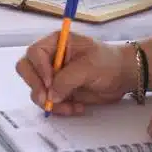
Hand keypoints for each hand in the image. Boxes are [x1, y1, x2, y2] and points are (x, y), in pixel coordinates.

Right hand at [15, 32, 132, 114]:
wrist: (123, 77)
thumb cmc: (108, 63)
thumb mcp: (89, 66)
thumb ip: (67, 79)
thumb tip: (50, 95)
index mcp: (56, 42)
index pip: (34, 53)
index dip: (38, 68)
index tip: (50, 83)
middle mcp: (50, 58)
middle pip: (27, 70)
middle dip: (36, 87)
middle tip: (47, 100)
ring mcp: (53, 76)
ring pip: (36, 90)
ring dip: (50, 102)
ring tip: (70, 107)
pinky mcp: (58, 92)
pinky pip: (49, 102)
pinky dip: (59, 108)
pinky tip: (76, 108)